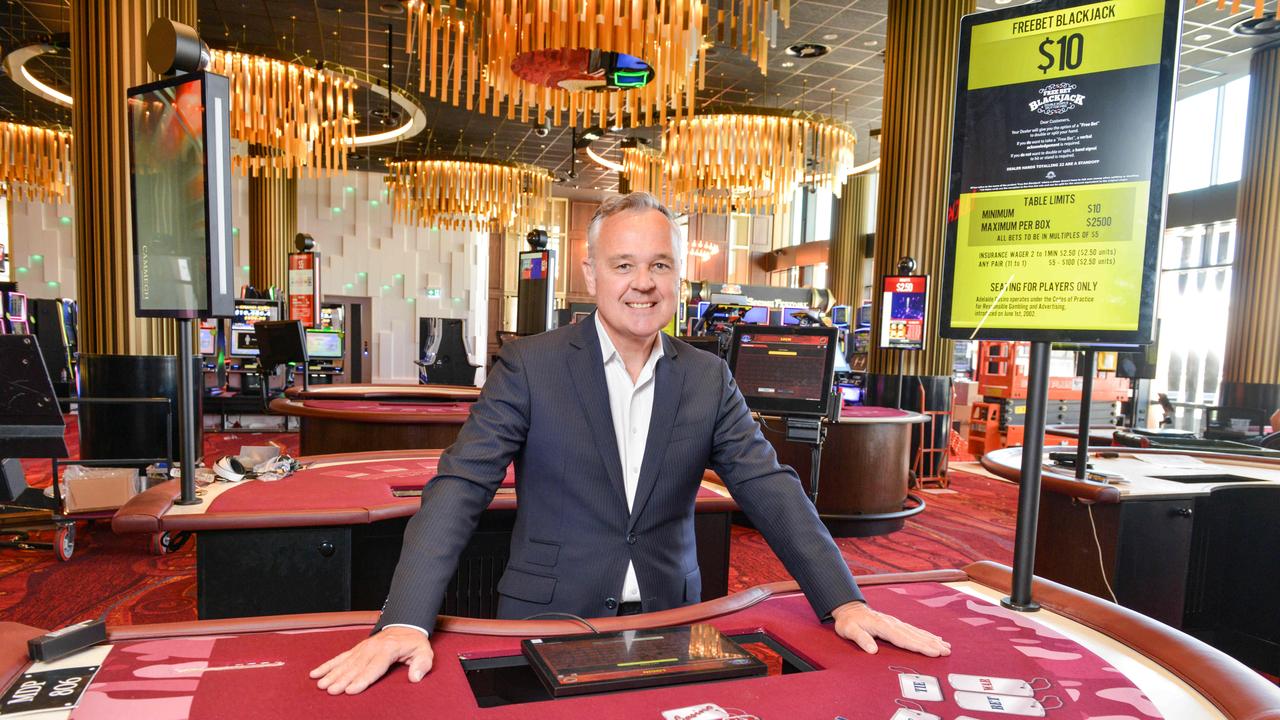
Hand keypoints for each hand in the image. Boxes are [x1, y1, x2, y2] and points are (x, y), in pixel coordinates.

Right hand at [309, 626, 434, 694]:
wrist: (406, 627)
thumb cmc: (415, 644)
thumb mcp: (424, 652)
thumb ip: (422, 664)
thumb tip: (415, 677)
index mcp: (388, 649)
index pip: (374, 667)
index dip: (363, 679)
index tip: (351, 690)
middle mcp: (372, 648)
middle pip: (356, 667)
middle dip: (343, 680)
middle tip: (331, 691)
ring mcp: (362, 648)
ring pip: (345, 663)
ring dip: (332, 674)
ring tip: (320, 685)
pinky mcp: (356, 650)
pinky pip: (339, 658)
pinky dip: (327, 666)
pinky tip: (315, 674)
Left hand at [831, 601, 950, 657]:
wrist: (849, 609)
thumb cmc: (848, 622)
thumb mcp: (849, 630)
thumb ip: (861, 639)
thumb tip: (872, 650)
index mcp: (883, 626)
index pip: (904, 639)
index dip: (919, 646)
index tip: (933, 652)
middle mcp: (893, 624)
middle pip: (915, 636)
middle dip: (932, 644)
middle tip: (947, 652)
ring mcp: (896, 623)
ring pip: (917, 632)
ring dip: (932, 639)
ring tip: (947, 646)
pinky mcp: (896, 624)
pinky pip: (914, 630)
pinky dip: (926, 634)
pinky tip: (935, 638)